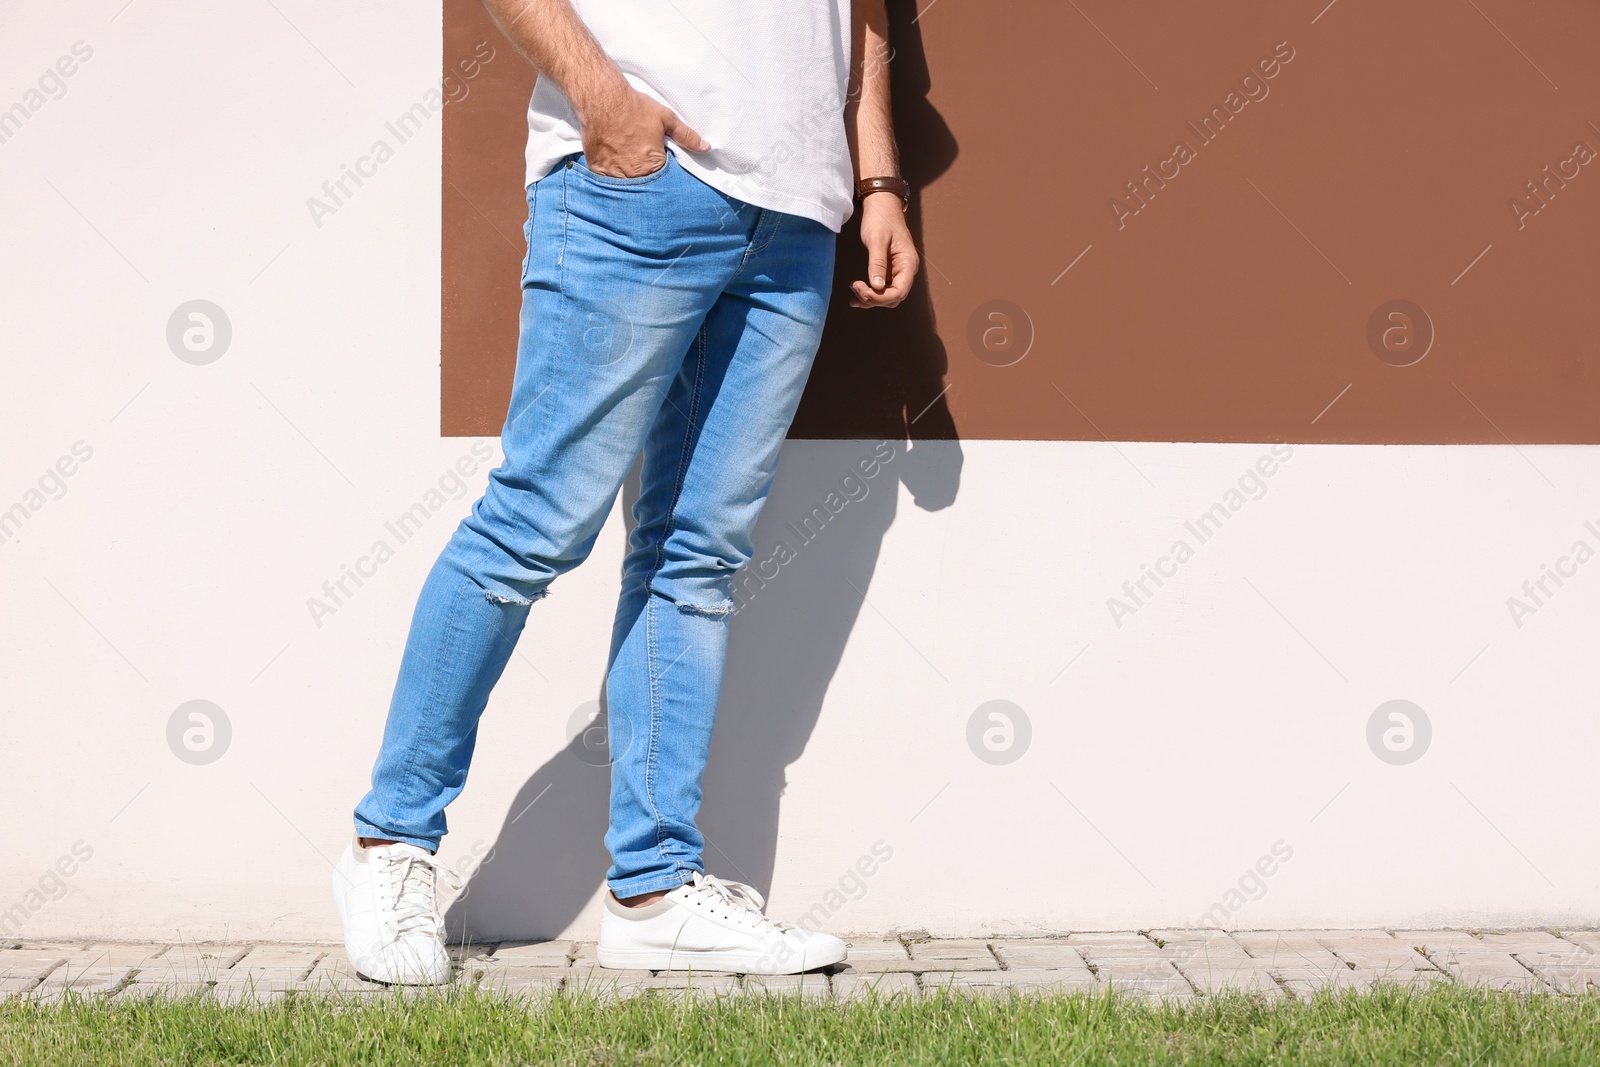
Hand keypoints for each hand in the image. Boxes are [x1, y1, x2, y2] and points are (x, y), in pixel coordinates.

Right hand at [577, 82, 707, 177]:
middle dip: (646, 178)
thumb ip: (686, 136)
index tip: (659, 163)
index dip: (662, 173)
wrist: (603, 99)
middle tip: (640, 159)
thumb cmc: (635, 108)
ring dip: (628, 178)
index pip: (662, 181)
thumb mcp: (666, 119)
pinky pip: (607, 180)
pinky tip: (614, 162)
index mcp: (653, 166)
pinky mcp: (598, 169)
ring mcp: (614, 174)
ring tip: (627, 161)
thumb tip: (706, 147)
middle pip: (643, 185)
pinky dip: (611, 175)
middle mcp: (633, 174)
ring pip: (625, 185)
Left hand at [850, 193, 918, 308]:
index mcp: (908, 263)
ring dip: (870, 298)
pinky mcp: (889, 270)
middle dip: (873, 298)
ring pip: (887, 295)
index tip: (860, 289)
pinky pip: (882, 287)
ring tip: (853, 291)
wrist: (882, 205)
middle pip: (893, 297)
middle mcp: (906, 270)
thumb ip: (877, 263)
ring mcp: (898, 271)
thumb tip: (877, 287)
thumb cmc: (881, 219)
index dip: (880, 297)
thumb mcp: (877, 240)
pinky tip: (856, 291)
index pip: (899, 292)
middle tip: (854, 288)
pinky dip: (870, 292)